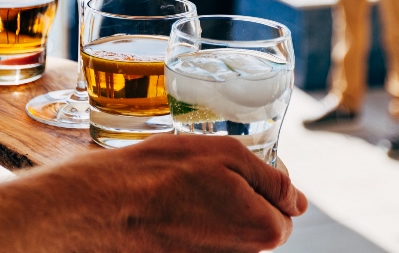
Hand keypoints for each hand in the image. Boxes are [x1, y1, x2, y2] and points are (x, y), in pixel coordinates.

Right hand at [27, 134, 307, 252]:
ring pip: (230, 237)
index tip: (231, 171)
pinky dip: (192, 231)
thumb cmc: (159, 174)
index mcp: (262, 229)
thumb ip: (271, 177)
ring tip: (181, 196)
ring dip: (215, 216)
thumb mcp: (224, 154)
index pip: (285, 209)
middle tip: (203, 180)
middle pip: (258, 226)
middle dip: (241, 203)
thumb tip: (298, 201)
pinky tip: (169, 214)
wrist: (100, 208)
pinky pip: (204, 245)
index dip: (262, 184)